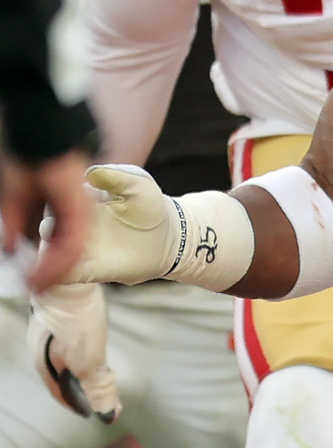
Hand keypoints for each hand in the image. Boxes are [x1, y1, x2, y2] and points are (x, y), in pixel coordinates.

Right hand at [1, 149, 92, 291]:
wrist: (45, 140)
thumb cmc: (30, 163)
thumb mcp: (17, 200)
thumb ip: (15, 225)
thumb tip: (8, 248)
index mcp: (64, 211)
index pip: (58, 244)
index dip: (45, 263)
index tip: (31, 278)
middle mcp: (75, 215)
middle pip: (66, 254)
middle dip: (48, 274)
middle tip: (34, 289)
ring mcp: (79, 215)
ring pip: (69, 255)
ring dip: (51, 274)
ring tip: (36, 288)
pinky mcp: (79, 213)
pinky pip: (71, 246)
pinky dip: (55, 264)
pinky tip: (41, 276)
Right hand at [28, 282, 120, 422]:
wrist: (67, 277)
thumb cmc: (75, 320)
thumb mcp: (90, 360)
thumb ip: (98, 387)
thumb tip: (109, 415)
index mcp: (45, 363)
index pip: (58, 392)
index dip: (75, 403)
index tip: (89, 411)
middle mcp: (40, 345)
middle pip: (57, 372)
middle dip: (73, 383)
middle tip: (92, 390)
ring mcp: (46, 325)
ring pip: (60, 352)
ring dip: (76, 362)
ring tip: (92, 364)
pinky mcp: (57, 308)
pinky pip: (66, 333)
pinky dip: (78, 342)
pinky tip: (86, 334)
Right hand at [43, 164, 253, 292]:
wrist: (170, 236)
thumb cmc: (152, 205)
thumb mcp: (139, 185)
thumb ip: (115, 177)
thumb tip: (89, 173)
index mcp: (83, 201)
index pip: (56, 199)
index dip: (49, 199)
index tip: (49, 198)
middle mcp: (76, 225)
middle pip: (48, 227)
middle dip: (46, 228)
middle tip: (50, 228)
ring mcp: (82, 248)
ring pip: (52, 253)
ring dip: (46, 254)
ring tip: (50, 252)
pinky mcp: (91, 269)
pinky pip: (67, 274)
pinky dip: (57, 274)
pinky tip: (57, 272)